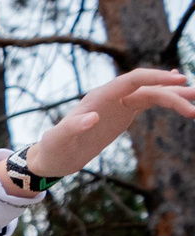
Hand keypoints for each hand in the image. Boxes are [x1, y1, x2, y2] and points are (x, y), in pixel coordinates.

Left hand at [17, 67, 194, 177]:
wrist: (53, 158)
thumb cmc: (53, 148)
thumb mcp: (58, 140)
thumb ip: (72, 127)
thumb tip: (92, 117)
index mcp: (98, 97)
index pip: (131, 80)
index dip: (154, 77)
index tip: (176, 79)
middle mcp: (111, 96)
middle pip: (147, 87)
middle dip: (172, 92)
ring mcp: (119, 104)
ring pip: (152, 94)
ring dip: (174, 96)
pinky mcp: (124, 113)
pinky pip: (149, 101)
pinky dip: (166, 98)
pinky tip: (181, 95)